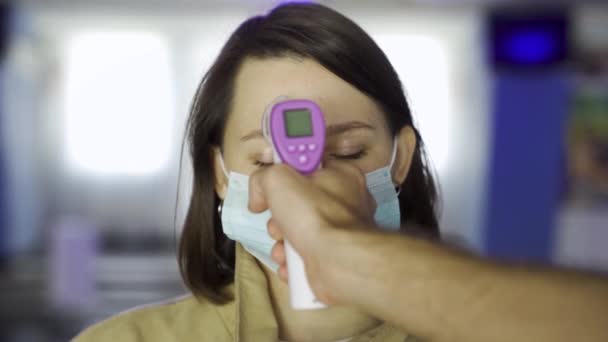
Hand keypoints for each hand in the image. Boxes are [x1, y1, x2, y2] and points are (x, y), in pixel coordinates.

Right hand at [248, 161, 376, 303]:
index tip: (272, 189)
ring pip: (300, 233)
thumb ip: (262, 178)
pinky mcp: (337, 258)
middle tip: (278, 225)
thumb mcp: (277, 179)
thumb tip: (258, 197)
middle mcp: (347, 202)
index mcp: (341, 175)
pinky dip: (293, 263)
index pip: (307, 168)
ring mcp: (343, 233)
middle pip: (299, 204)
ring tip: (282, 251)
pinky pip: (306, 256)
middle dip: (279, 219)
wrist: (340, 263)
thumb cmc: (314, 215)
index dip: (285, 178)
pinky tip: (289, 266)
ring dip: (282, 244)